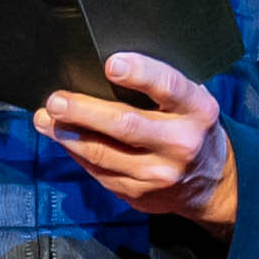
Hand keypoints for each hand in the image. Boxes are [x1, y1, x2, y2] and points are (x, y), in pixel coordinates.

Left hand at [34, 50, 235, 226]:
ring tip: (45, 119)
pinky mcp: (139, 194)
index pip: (168, 87)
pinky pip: (99, 172)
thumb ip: (159, 87)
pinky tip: (64, 138)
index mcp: (197, 111)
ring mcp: (159, 174)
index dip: (140, 74)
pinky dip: (77, 153)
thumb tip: (105, 68)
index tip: (111, 64)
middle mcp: (181, 144)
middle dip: (84, 111)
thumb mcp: (190, 101)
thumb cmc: (190, 126)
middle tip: (56, 100)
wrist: (212, 182)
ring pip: (103, 154)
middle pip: (126, 125)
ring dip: (68, 135)